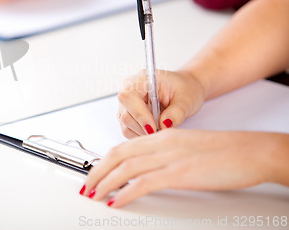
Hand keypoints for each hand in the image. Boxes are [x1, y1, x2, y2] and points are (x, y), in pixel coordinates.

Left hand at [80, 129, 285, 206]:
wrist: (250, 151)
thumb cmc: (225, 151)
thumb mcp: (187, 147)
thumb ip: (166, 154)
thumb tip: (149, 169)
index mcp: (163, 135)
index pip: (124, 146)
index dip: (105, 160)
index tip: (95, 172)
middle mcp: (162, 142)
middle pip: (118, 155)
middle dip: (97, 171)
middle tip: (86, 185)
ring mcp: (169, 157)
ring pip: (126, 168)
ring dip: (106, 182)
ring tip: (95, 194)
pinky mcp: (179, 173)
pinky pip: (144, 183)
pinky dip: (126, 192)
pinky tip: (117, 201)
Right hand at [117, 70, 205, 137]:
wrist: (185, 90)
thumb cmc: (185, 89)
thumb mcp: (187, 100)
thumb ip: (176, 113)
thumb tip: (164, 125)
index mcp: (142, 79)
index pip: (129, 96)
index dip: (139, 114)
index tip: (154, 128)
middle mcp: (130, 90)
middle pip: (125, 113)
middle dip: (143, 127)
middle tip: (161, 132)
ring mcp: (127, 103)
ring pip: (125, 124)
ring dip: (142, 132)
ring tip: (160, 131)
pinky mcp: (128, 114)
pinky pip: (128, 129)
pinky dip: (140, 135)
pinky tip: (154, 131)